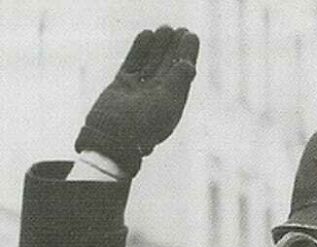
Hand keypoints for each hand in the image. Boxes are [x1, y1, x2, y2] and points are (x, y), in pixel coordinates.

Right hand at [74, 26, 198, 176]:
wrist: (112, 136)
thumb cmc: (143, 124)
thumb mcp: (166, 104)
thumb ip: (178, 82)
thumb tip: (189, 65)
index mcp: (172, 103)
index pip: (182, 75)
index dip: (187, 55)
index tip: (191, 36)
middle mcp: (157, 96)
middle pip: (168, 66)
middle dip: (175, 48)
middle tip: (181, 30)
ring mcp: (139, 90)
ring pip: (151, 63)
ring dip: (159, 46)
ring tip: (166, 28)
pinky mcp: (122, 85)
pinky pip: (133, 63)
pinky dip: (140, 50)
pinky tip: (147, 35)